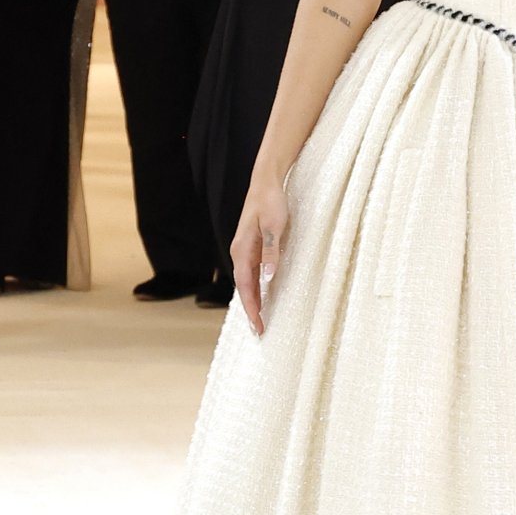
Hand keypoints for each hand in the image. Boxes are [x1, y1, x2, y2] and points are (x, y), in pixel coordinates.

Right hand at [232, 182, 289, 335]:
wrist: (266, 182)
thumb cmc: (272, 202)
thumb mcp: (275, 226)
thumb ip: (271, 252)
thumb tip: (268, 278)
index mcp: (242, 250)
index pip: (246, 286)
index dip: (251, 307)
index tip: (257, 325)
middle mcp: (239, 252)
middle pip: (244, 287)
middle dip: (250, 310)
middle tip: (258, 331)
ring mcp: (244, 249)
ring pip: (246, 281)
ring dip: (252, 301)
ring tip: (259, 320)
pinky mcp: (252, 246)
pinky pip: (251, 273)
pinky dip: (255, 288)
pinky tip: (262, 296)